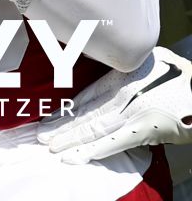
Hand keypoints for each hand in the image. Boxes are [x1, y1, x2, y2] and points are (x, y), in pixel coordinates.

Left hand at [37, 47, 191, 163]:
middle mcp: (122, 95)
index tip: (47, 117)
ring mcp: (132, 113)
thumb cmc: (177, 73)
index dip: (65, 109)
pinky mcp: (146, 129)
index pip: (85, 97)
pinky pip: (115, 142)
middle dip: (60, 126)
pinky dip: (94, 150)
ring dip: (71, 140)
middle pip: (84, 114)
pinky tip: (76, 156)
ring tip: (51, 147)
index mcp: (120, 78)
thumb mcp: (145, 59)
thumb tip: (101, 61)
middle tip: (39, 136)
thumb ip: (122, 66)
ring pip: (94, 129)